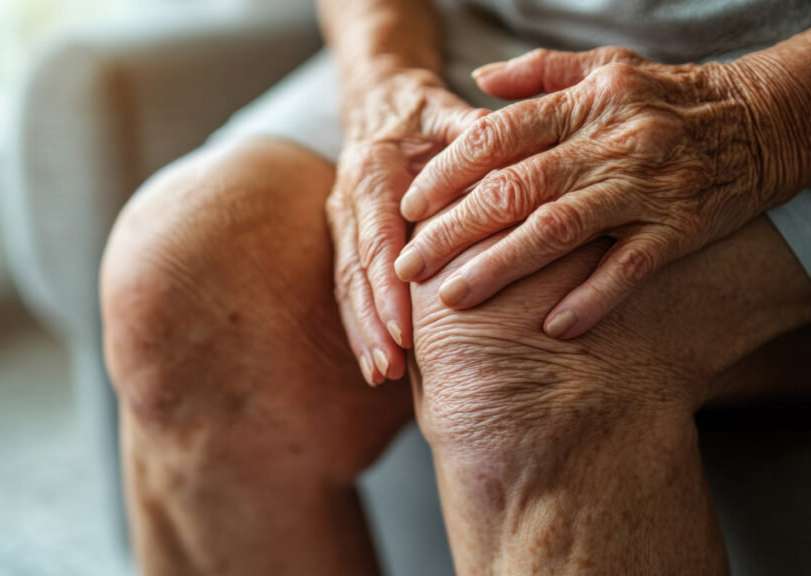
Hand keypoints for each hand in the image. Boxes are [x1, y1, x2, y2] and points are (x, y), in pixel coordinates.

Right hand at [327, 65, 485, 384]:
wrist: (381, 101)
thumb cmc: (423, 111)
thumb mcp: (448, 112)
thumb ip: (472, 135)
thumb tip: (509, 152)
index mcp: (371, 173)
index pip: (376, 239)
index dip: (388, 289)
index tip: (404, 330)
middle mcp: (348, 201)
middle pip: (355, 273)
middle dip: (372, 324)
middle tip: (390, 368)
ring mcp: (343, 223)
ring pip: (346, 287)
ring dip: (363, 333)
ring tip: (382, 374)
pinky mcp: (347, 241)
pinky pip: (349, 288)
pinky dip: (361, 326)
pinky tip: (377, 362)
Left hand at [394, 46, 796, 339]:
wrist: (763, 119)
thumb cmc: (668, 96)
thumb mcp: (604, 68)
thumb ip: (538, 74)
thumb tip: (476, 81)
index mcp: (582, 105)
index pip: (496, 137)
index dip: (447, 173)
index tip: (410, 206)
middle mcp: (607, 145)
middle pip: (515, 189)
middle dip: (453, 230)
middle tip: (409, 266)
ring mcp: (643, 188)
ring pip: (558, 230)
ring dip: (501, 267)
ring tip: (454, 298)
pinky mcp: (679, 228)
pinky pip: (630, 268)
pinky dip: (592, 298)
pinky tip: (554, 327)